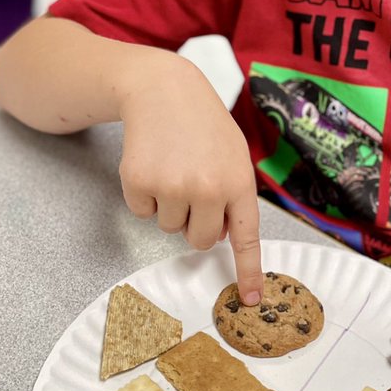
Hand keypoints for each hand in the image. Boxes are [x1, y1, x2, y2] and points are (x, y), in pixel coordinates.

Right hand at [118, 55, 262, 303]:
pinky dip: (145, 195)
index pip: (246, 237)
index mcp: (238, 182)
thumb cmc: (203, 126)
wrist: (164, 90)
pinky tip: (153, 164)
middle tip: (194, 186)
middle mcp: (208, 188)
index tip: (250, 300)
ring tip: (175, 167)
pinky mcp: (139, 184)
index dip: (248, 271)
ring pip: (169, 228)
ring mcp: (172, 187)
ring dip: (170, 205)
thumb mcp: (233, 155)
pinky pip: (143, 213)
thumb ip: (234, 195)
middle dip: (196, 223)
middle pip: (201, 240)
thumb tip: (223, 236)